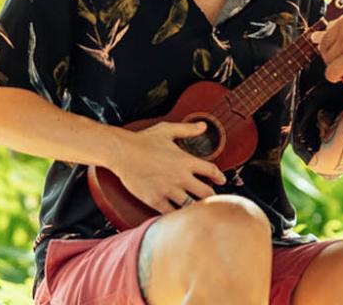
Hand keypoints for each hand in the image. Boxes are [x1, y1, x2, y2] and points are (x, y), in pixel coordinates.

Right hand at [110, 121, 227, 214]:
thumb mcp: (167, 130)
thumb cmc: (142, 140)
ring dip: (196, 207)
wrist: (121, 152)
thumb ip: (187, 129)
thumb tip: (203, 126)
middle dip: (212, 196)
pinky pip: (172, 214)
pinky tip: (180, 215)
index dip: (219, 176)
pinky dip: (177, 215)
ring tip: (199, 209)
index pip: (212, 171)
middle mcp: (180, 177)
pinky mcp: (155, 200)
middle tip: (212, 199)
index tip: (221, 180)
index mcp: (185, 160)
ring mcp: (168, 190)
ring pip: (191, 206)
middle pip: (206, 193)